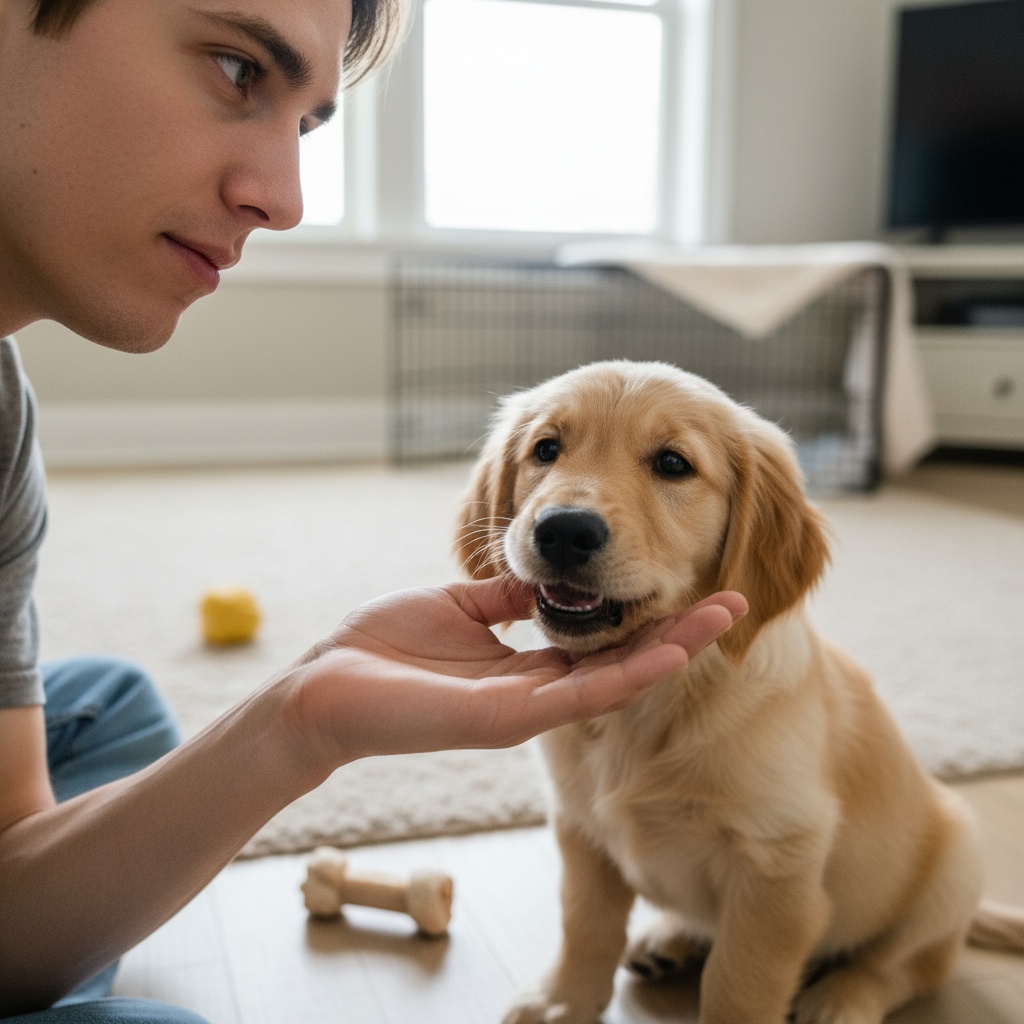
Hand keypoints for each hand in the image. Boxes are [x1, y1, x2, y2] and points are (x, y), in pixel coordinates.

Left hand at [285, 577, 746, 769]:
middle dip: (680, 630)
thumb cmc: (383, 646)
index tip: (686, 576)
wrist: (325, 688)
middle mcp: (537, 691)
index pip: (602, 638)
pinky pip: (584, 694)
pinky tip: (675, 648)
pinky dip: (633, 670)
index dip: (647, 610)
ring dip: (674, 648)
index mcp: (523, 662)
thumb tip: (546, 573)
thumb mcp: (458, 606)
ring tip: (724, 616)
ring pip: (619, 679)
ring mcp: (530, 709)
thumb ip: (507, 596)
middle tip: (735, 599)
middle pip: (625, 659)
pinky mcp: (512, 719)